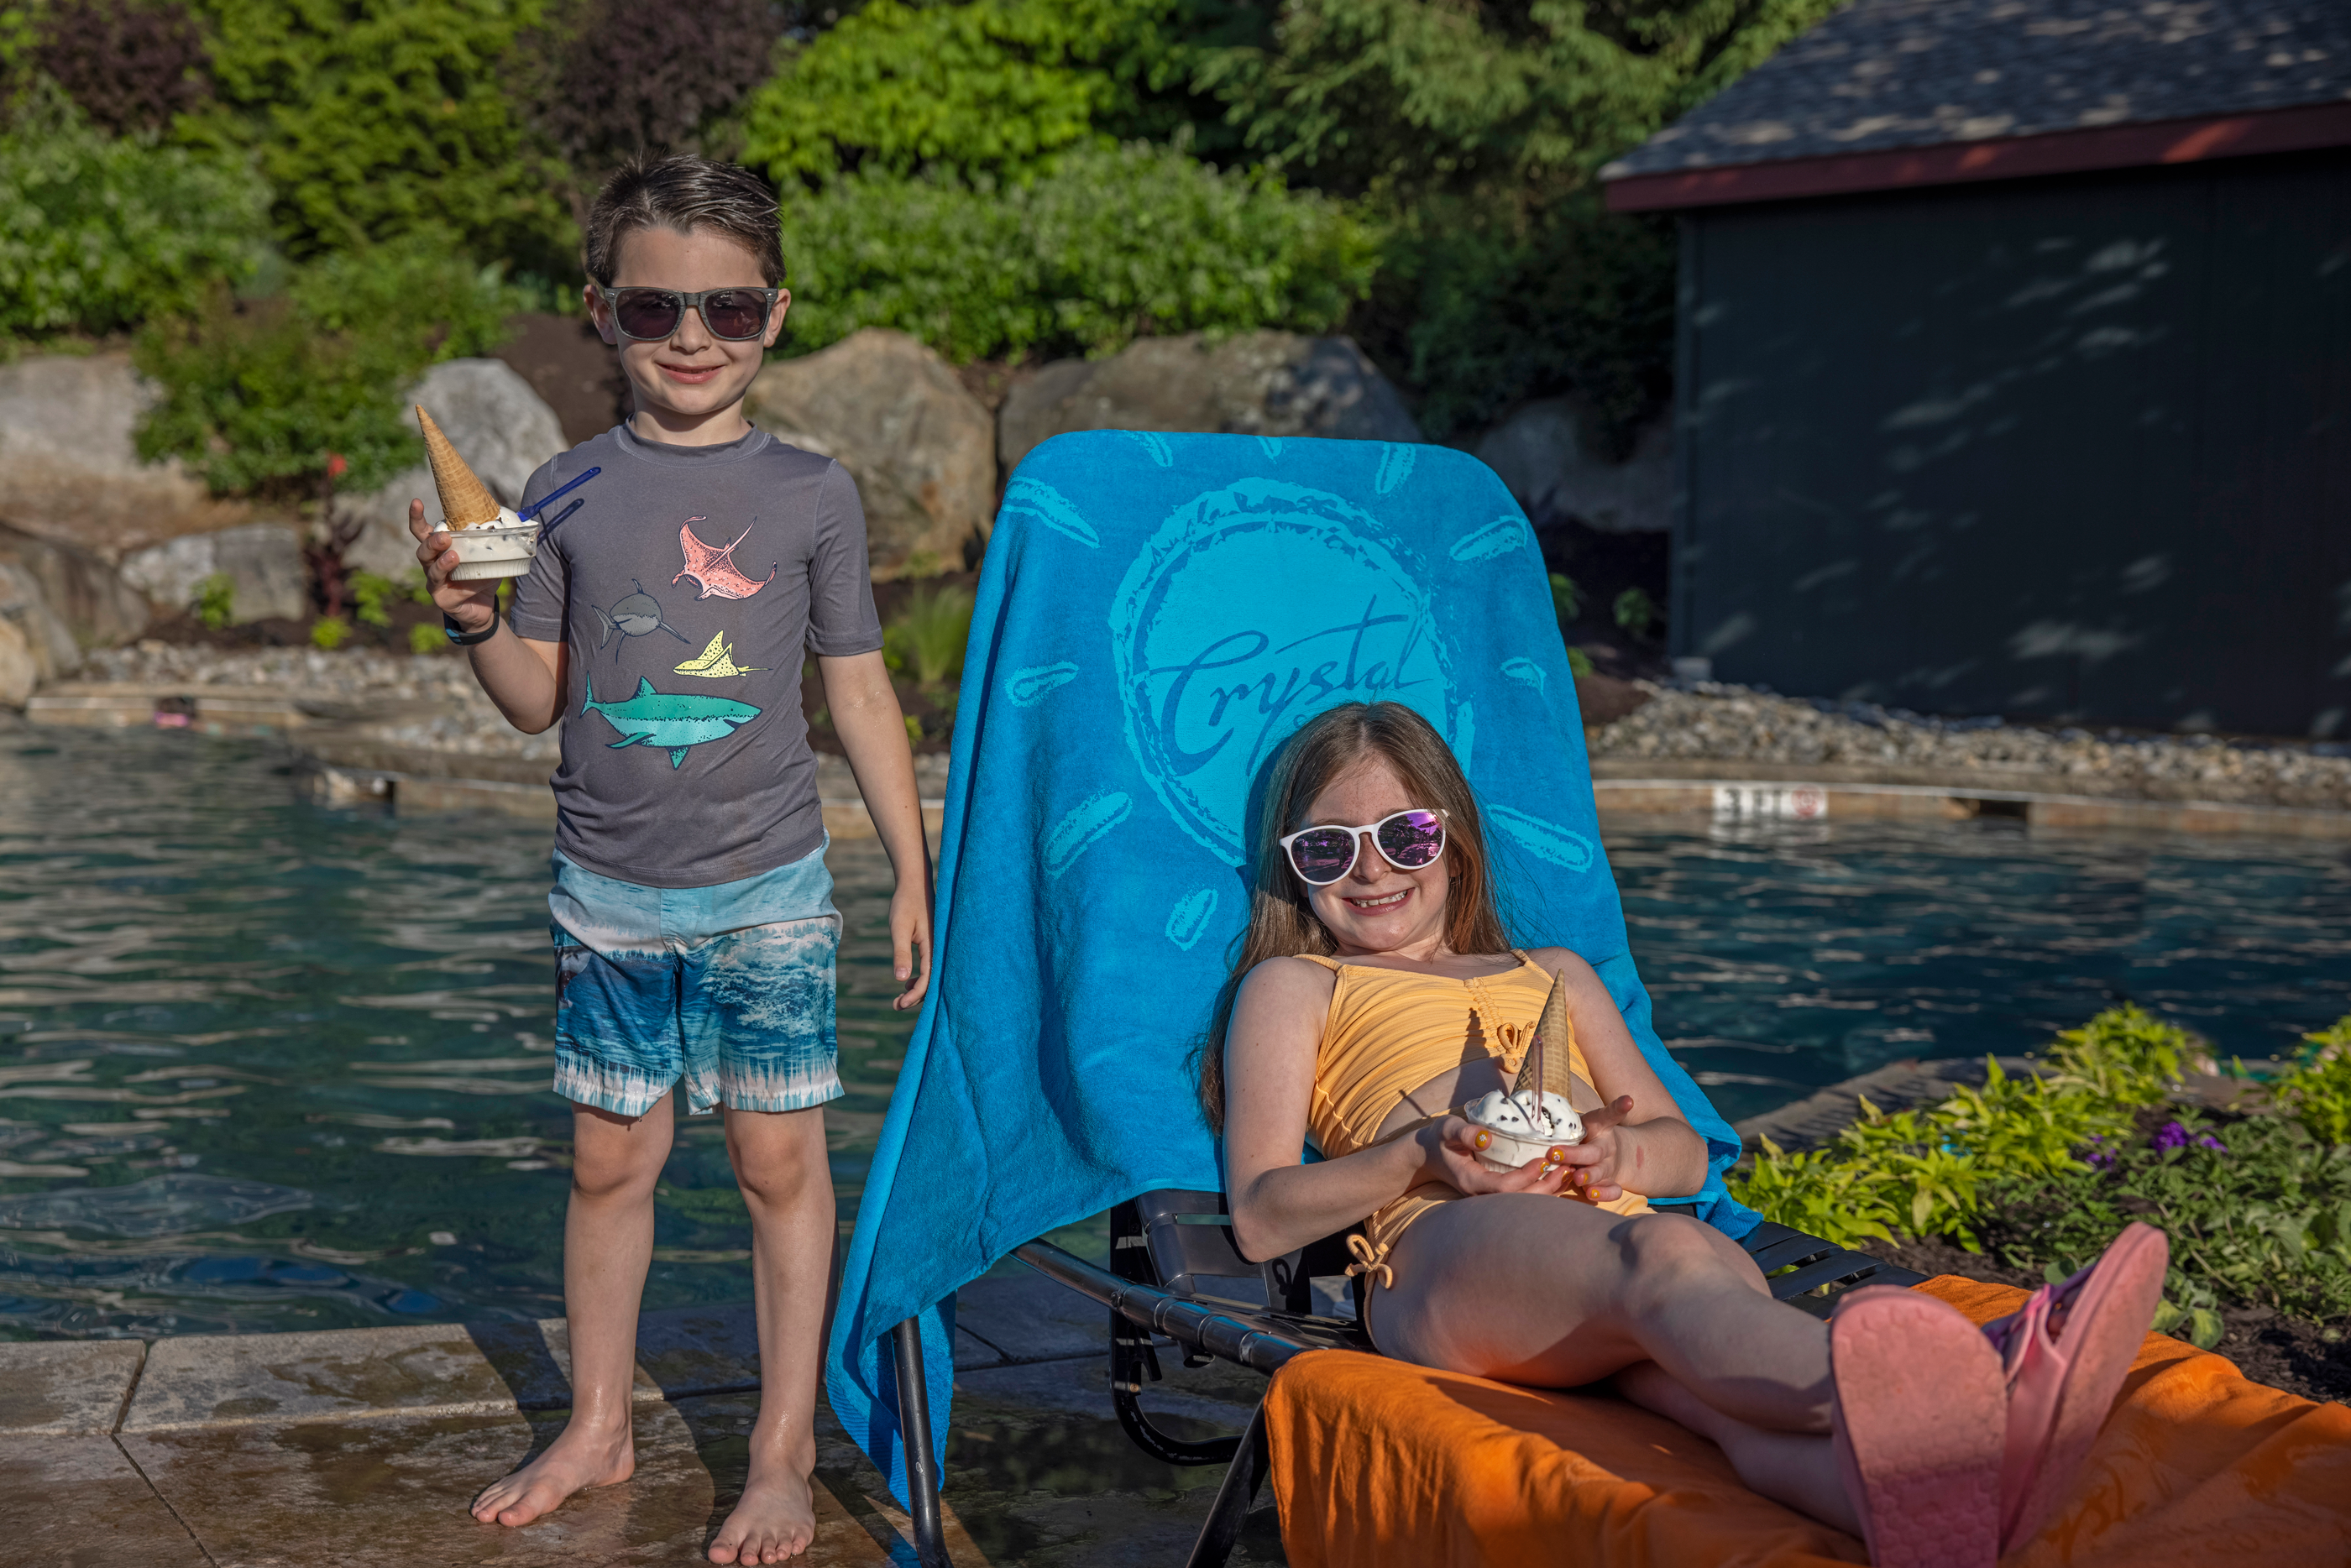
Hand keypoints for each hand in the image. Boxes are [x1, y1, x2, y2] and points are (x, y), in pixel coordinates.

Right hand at [408, 497, 496, 633]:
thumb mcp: (493, 556)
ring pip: (431, 569)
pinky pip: (445, 589)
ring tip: (453, 555)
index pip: (423, 531)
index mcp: (441, 548)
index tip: (416, 502)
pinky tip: (464, 578)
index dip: (416, 517)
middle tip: (445, 536)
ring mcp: (435, 582)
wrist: (486, 607)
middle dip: (432, 541)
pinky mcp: (442, 598)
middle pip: (423, 549)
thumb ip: (503, 541)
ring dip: (441, 561)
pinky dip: (456, 583)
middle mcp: (433, 563)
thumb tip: (531, 528)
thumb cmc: (484, 575)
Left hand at [887, 877, 931, 1011]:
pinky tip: (907, 980)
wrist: (914, 883)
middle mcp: (941, 949)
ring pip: (933, 976)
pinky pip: (932, 967)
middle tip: (896, 1006)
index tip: (899, 1004)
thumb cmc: (905, 904)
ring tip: (900, 997)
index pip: (928, 979)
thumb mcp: (899, 929)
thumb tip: (900, 980)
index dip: (915, 996)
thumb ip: (901, 953)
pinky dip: (921, 978)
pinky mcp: (935, 944)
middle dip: (916, 997)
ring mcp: (939, 947)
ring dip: (918, 989)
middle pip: (933, 982)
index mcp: (934, 946)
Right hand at [1417, 1116, 1574, 1197]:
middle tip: (1566, 1167)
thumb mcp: (1446, 1129)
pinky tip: (1557, 1177)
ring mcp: (1489, 1197)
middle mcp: (1482, 1195)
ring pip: (1524, 1202)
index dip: (1527, 1176)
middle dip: (1546, 1187)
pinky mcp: (1495, 1193)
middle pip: (1520, 1201)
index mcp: (1471, 1181)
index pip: (1505, 1187)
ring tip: (1568, 1172)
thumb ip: (1463, 1132)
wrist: (1428, 1154)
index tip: (1544, 1160)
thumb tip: (1486, 1137)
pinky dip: (1542, 1189)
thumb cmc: (1439, 1139)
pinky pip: (1522, 1197)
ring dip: (1548, 1190)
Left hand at [1550, 1095, 1636, 1203]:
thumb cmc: (1584, 1134)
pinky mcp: (1611, 1182)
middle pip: (1594, 1151)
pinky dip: (1604, 1194)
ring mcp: (1609, 1166)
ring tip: (1577, 1178)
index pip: (1610, 1115)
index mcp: (1601, 1127)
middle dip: (1574, 1154)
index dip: (1619, 1107)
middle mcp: (1607, 1147)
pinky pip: (1613, 1190)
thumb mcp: (1577, 1122)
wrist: (1608, 1153)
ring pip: (1602, 1171)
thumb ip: (1563, 1121)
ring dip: (1589, 1176)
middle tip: (1556, 1153)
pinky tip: (1591, 1194)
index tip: (1628, 1101)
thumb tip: (1535, 1112)